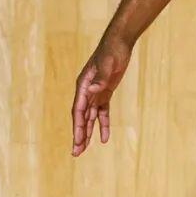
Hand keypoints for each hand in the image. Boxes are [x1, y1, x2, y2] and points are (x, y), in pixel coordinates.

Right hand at [71, 36, 131, 156]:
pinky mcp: (105, 92)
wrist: (119, 43)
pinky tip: (104, 137)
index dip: (78, 127)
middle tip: (76, 153)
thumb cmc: (111, 52)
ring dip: (88, 133)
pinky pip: (102, 112)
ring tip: (83, 149)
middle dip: (79, 135)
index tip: (78, 142)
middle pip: (82, 117)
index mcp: (83, 86)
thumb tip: (93, 91)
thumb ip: (100, 79)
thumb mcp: (108, 64)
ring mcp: (96, 93)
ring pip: (90, 117)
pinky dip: (102, 124)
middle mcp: (87, 91)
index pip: (78, 111)